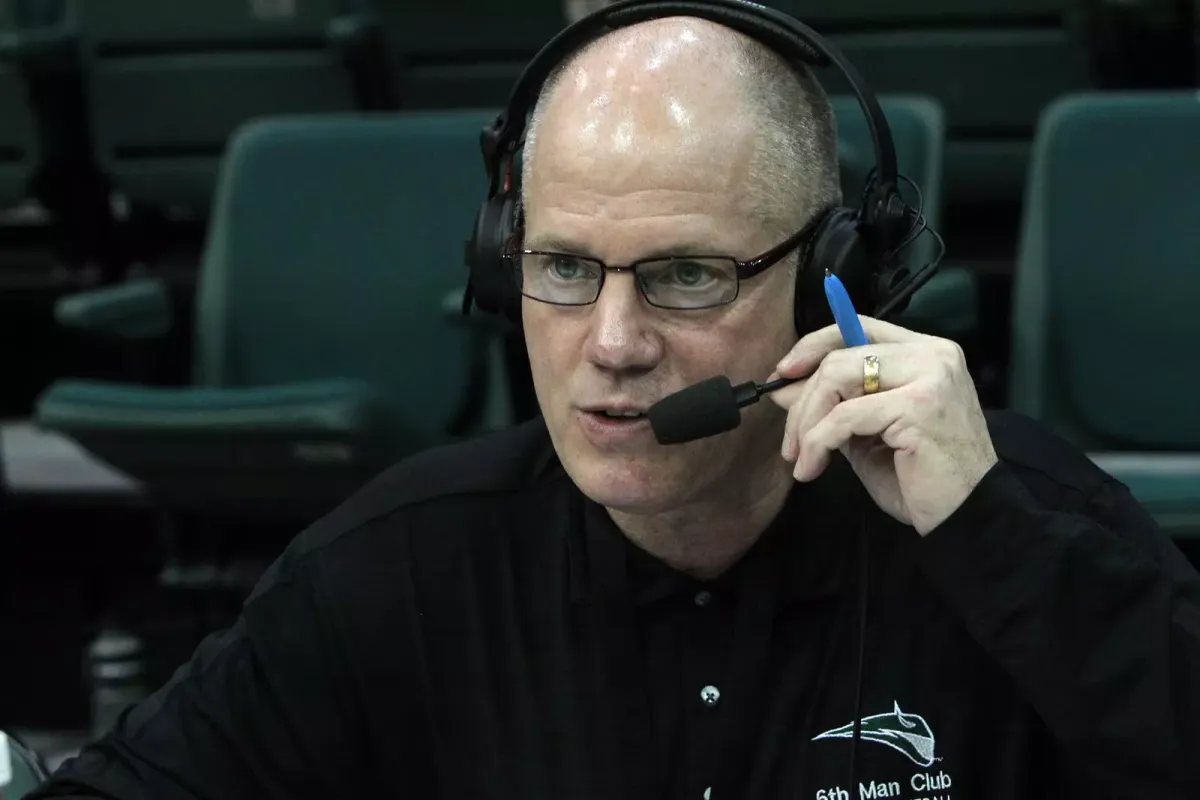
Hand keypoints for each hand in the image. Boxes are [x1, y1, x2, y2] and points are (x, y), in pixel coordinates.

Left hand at [769, 316, 998, 534]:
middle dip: (802, 398)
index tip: (782, 374)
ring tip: (799, 457)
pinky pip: (845, 415)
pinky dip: (818, 442)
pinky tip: (812, 468)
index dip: (813, 346)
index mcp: (925, 353)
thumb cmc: (920, 479)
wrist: (968, 517)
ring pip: (838, 377)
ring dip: (806, 421)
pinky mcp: (919, 406)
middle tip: (789, 441)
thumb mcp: (866, 433)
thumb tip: (783, 386)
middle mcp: (932, 355)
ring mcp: (930, 376)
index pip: (858, 327)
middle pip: (841, 354)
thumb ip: (833, 404)